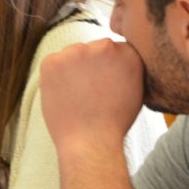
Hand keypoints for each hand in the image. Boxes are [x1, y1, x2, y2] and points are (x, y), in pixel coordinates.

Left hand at [40, 39, 144, 157]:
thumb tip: (118, 56)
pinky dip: (55, 77)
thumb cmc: (114, 122)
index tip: (106, 84)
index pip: (114, 49)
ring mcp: (77, 51)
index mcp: (128, 53)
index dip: (108, 68)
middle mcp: (105, 46)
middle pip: (93, 48)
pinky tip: (64, 95)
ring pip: (73, 54)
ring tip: (78, 96)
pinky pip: (54, 63)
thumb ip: (128, 67)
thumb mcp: (135, 90)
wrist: (90, 143)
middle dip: (91, 65)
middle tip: (90, 91)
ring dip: (73, 69)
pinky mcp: (53, 61)